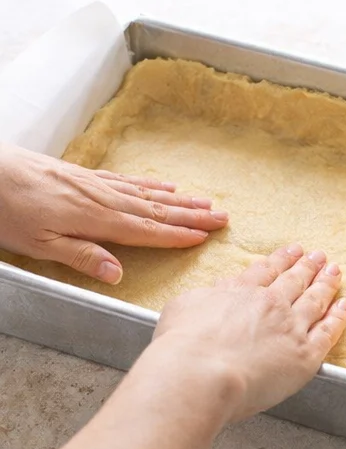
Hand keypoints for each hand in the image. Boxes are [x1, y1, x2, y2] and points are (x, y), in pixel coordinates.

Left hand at [0, 141, 227, 282]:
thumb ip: (80, 256)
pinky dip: (148, 184)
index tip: (204, 238)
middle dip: (190, 215)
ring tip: (204, 201)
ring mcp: (92, 183)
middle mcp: (100, 198)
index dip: (176, 236)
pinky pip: (125, 180)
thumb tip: (117, 274)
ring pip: (144, 193)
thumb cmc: (7, 210)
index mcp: (94, 220)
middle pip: (154, 209)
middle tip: (222, 218)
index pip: (145, 230)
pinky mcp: (81, 174)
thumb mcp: (39, 244)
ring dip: (178, 199)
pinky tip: (163, 184)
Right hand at [150, 244, 345, 422]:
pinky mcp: (305, 355)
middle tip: (318, 256)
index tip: (292, 250)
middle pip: (294, 280)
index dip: (281, 259)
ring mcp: (291, 327)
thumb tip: (215, 295)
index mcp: (240, 291)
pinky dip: (339, 317)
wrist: (201, 372)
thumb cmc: (182, 346)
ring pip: (314, 300)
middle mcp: (269, 304)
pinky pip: (329, 331)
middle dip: (307, 266)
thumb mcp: (184, 306)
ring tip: (334, 272)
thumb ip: (206, 297)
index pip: (265, 271)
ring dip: (326, 283)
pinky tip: (345, 306)